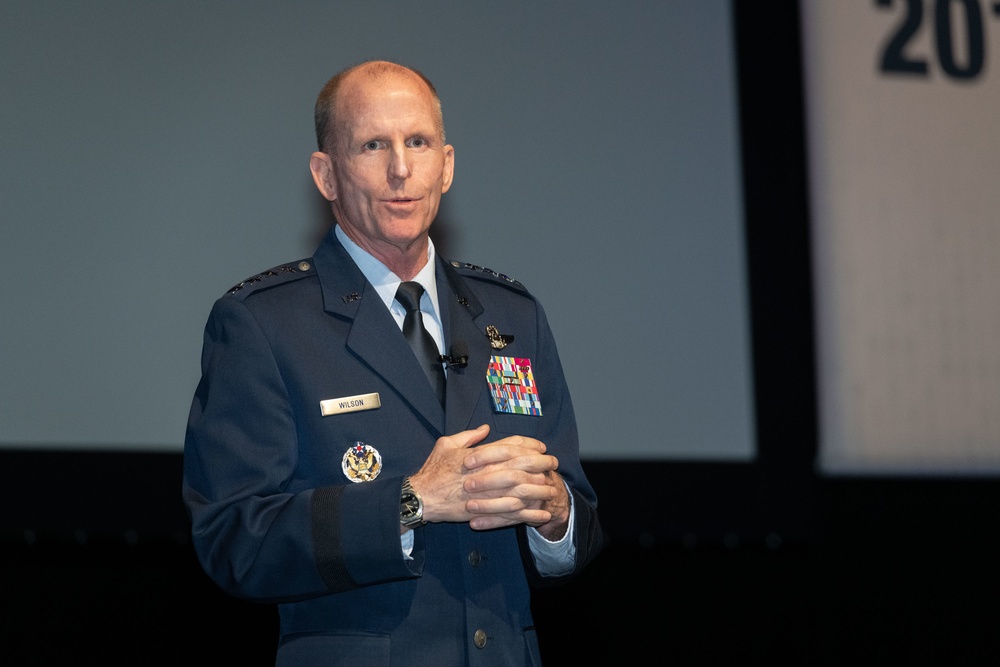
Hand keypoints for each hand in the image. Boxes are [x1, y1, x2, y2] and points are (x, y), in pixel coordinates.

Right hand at [407, 426, 561, 531]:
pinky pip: (512, 514)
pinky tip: (542, 515)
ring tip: (553, 488)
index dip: (529, 445)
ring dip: (539, 489)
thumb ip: (468, 436)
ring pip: (520, 490)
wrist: (421, 497)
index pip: (510, 446)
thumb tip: (485, 428)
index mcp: (479, 455)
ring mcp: (486, 493)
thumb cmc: (432, 470)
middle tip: (554, 463)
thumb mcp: (446, 444)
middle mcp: (485, 472)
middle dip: (540, 464)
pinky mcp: (485, 511)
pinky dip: (529, 515)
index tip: (541, 447)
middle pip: (521, 466)